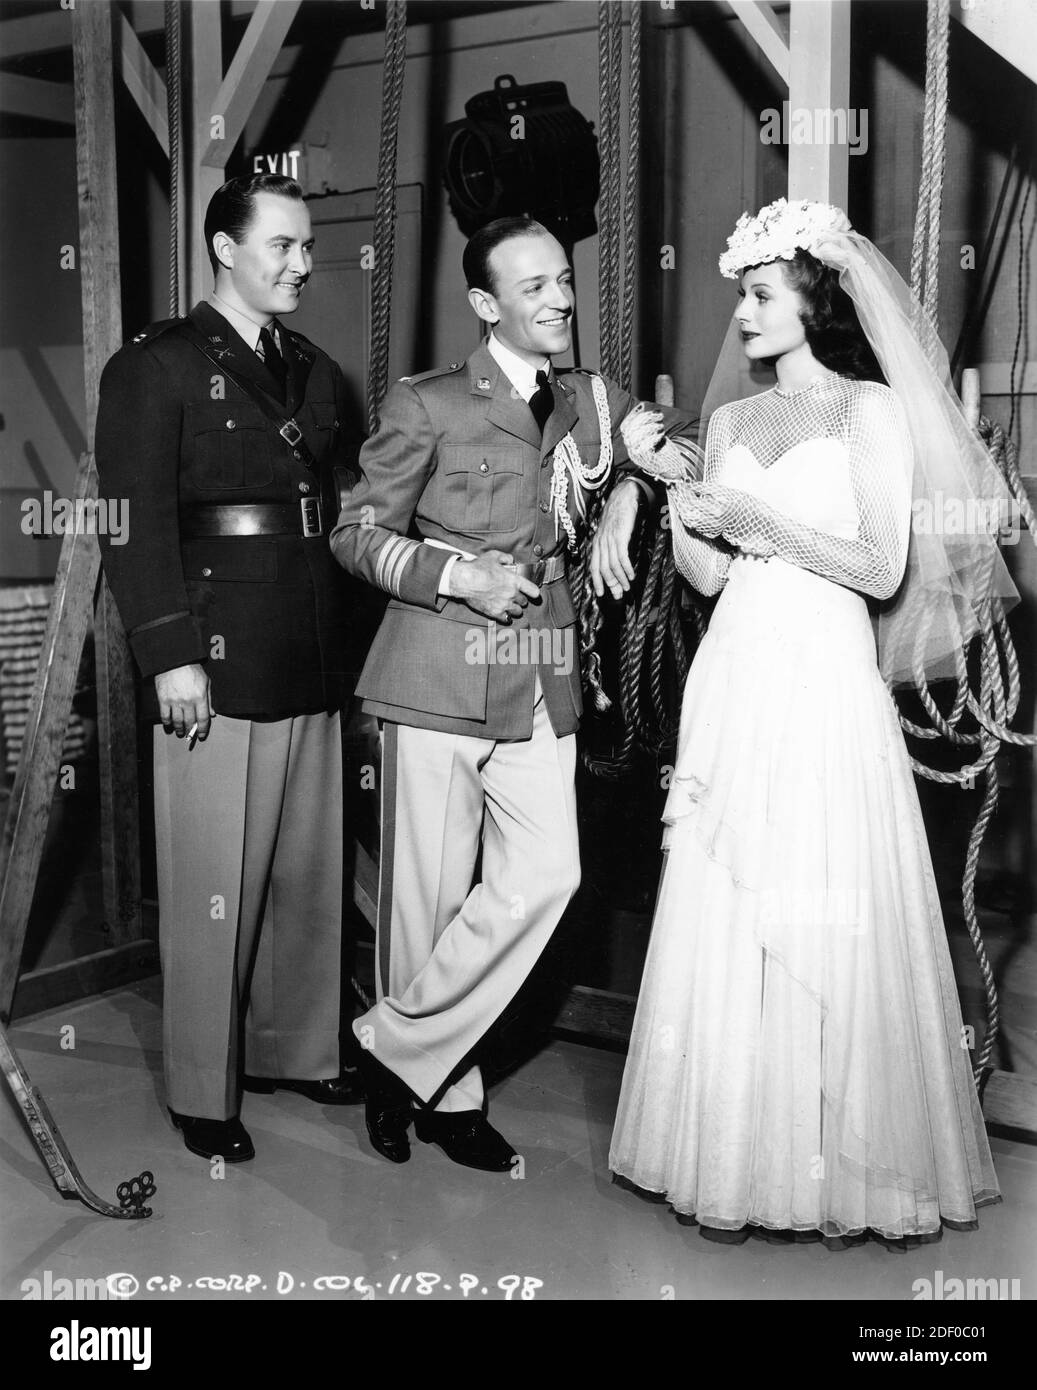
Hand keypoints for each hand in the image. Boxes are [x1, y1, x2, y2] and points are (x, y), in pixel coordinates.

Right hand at [155, 663, 212, 740]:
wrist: (174, 660)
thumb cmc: (192, 669)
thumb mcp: (206, 682)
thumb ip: (209, 699)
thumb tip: (212, 714)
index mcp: (200, 697)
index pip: (203, 719)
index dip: (202, 729)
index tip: (201, 735)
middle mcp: (188, 701)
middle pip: (190, 722)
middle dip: (191, 731)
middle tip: (190, 735)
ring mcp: (174, 701)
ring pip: (177, 721)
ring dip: (179, 729)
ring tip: (180, 732)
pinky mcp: (163, 699)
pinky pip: (165, 716)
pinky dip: (167, 723)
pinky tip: (169, 725)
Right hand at [447, 549, 539, 620]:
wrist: (464, 580)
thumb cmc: (478, 568)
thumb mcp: (493, 556)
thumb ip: (505, 558)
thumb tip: (510, 560)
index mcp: (514, 580)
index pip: (533, 590)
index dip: (534, 592)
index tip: (533, 593)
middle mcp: (511, 594)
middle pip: (524, 601)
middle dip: (521, 599)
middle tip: (516, 597)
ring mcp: (504, 605)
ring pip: (517, 612)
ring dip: (515, 609)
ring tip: (511, 606)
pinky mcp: (495, 612)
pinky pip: (506, 619)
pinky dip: (507, 617)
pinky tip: (505, 615)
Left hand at [591, 477, 641, 598]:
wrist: (624, 496)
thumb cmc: (619, 515)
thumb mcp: (612, 532)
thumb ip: (611, 548)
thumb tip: (616, 564)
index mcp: (597, 542)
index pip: (594, 566)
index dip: (596, 581)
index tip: (601, 594)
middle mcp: (600, 542)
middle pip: (603, 569)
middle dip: (610, 584)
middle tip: (618, 595)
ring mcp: (609, 539)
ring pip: (612, 565)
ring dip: (620, 579)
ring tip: (627, 587)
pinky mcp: (619, 535)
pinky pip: (621, 556)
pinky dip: (626, 568)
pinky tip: (631, 575)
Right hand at [619, 403, 665, 458]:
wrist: (670, 469)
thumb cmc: (663, 450)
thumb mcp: (652, 435)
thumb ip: (646, 424)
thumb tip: (641, 407)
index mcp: (630, 442)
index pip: (625, 427)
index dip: (633, 415)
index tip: (643, 407)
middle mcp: (630, 449)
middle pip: (630, 430)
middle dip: (645, 419)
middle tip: (659, 416)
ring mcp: (636, 455)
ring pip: (636, 437)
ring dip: (650, 427)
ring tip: (661, 426)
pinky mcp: (644, 460)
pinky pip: (643, 446)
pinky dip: (653, 437)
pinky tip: (661, 436)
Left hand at [670, 481, 737, 538]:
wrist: (745, 515)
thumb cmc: (735, 501)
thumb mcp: (721, 491)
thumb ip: (703, 488)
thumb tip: (688, 484)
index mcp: (716, 510)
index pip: (693, 501)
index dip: (684, 492)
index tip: (680, 484)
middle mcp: (712, 522)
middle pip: (688, 512)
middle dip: (680, 500)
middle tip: (677, 490)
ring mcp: (710, 529)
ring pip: (688, 520)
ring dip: (682, 508)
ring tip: (680, 497)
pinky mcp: (709, 532)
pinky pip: (693, 525)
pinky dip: (687, 515)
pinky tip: (686, 507)